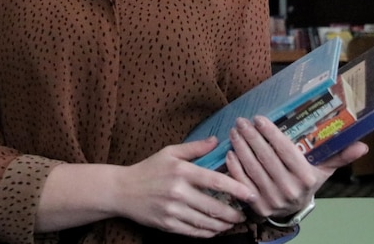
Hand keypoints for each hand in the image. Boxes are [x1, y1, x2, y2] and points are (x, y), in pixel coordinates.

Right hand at [115, 137, 258, 237]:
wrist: (122, 190)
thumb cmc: (149, 168)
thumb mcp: (170, 152)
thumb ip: (195, 148)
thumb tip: (218, 140)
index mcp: (181, 171)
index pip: (215, 181)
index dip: (237, 188)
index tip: (251, 194)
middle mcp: (178, 191)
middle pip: (214, 206)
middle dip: (233, 213)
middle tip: (244, 214)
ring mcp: (172, 210)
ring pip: (206, 222)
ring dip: (223, 225)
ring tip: (233, 222)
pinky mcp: (167, 225)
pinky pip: (193, 232)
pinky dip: (208, 233)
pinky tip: (215, 230)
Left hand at [224, 116, 367, 219]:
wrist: (293, 209)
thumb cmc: (307, 181)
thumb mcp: (324, 168)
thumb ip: (339, 155)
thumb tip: (363, 145)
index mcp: (306, 178)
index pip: (285, 150)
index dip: (271, 133)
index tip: (259, 119)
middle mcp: (289, 189)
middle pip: (266, 157)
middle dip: (251, 136)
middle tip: (242, 121)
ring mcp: (272, 199)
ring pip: (252, 168)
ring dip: (241, 147)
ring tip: (235, 131)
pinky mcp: (256, 205)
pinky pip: (242, 182)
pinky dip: (234, 166)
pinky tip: (230, 151)